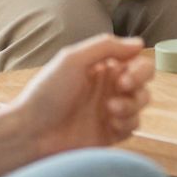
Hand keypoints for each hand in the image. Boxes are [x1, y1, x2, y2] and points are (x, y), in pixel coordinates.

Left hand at [5, 34, 152, 158]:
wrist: (31, 134)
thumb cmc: (46, 94)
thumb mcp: (72, 59)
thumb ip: (106, 46)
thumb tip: (139, 43)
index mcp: (102, 67)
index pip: (136, 60)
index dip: (138, 67)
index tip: (125, 75)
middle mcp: (109, 87)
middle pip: (144, 80)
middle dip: (138, 83)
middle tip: (121, 88)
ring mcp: (111, 111)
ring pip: (141, 102)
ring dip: (132, 104)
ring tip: (110, 110)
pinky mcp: (111, 134)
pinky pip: (133, 126)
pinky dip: (127, 123)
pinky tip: (110, 124)